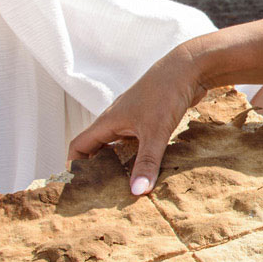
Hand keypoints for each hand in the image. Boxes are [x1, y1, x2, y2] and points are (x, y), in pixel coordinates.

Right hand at [69, 44, 209, 193]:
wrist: (188, 68)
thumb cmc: (165, 94)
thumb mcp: (155, 132)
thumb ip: (147, 163)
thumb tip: (136, 192)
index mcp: (107, 122)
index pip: (79, 146)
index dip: (74, 166)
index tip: (78, 186)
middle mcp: (116, 120)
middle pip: (96, 148)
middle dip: (96, 170)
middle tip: (101, 193)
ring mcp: (132, 119)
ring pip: (117, 146)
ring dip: (118, 164)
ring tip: (123, 186)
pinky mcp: (149, 119)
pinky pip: (136, 142)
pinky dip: (137, 157)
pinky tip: (148, 169)